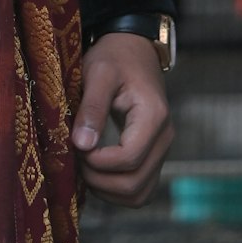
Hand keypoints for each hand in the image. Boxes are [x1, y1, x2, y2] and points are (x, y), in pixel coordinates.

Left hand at [71, 33, 173, 204]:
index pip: (130, 158)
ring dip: (109, 190)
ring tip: (85, 168)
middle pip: (136, 183)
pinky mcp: (154, 155)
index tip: (77, 146)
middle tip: (77, 159)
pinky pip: (141, 188)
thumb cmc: (114, 57)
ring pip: (140, 193)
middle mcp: (164, 138)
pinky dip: (118, 190)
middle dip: (101, 180)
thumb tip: (81, 145)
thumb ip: (91, 108)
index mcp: (153, 116)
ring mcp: (161, 149)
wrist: (133, 49)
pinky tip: (97, 173)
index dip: (99, 162)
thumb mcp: (98, 73)